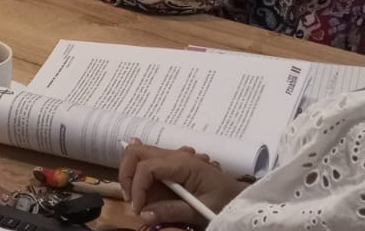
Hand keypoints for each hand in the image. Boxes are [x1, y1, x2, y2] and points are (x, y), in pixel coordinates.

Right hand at [119, 141, 245, 224]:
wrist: (238, 196)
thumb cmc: (224, 202)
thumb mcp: (200, 211)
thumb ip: (172, 211)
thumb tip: (144, 213)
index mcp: (183, 164)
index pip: (147, 167)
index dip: (137, 187)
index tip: (138, 209)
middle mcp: (174, 155)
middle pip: (136, 151)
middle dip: (126, 174)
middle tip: (132, 200)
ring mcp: (172, 157)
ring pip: (138, 152)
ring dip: (131, 173)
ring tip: (137, 197)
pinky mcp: (171, 163)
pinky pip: (147, 158)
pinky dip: (137, 169)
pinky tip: (139, 181)